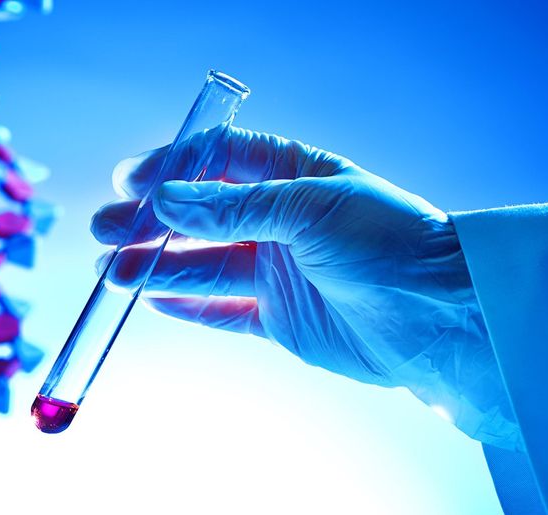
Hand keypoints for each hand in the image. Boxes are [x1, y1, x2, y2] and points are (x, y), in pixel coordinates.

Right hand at [91, 127, 521, 449]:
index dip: (172, 169)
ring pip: (202, 266)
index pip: (219, 162)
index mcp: (294, 175)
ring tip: (111, 269)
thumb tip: (166, 201)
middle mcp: (281, 221)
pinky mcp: (280, 319)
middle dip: (150, 223)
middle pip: (200, 218)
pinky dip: (186, 306)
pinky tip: (152, 298)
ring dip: (156, 266)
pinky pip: (221, 311)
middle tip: (104, 230)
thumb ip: (233, 208)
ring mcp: (278, 271)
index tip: (129, 182)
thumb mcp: (309, 209)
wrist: (443, 316)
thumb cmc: (393, 243)